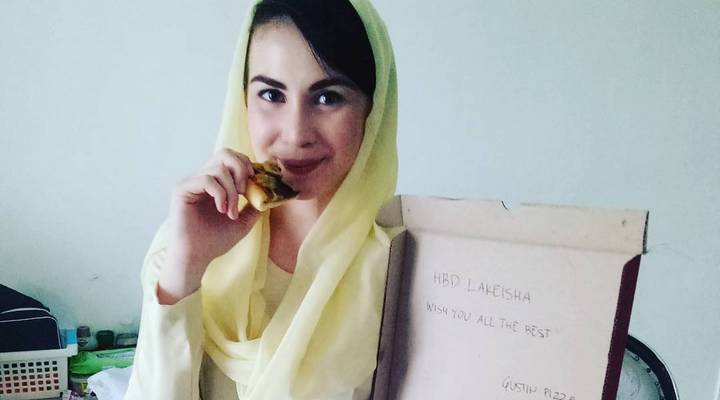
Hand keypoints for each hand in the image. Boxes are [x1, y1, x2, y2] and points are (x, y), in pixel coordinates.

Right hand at [158, 148, 261, 303]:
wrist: (196, 258)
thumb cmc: (215, 242)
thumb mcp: (243, 222)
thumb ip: (254, 207)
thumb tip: (269, 194)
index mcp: (215, 183)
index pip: (232, 158)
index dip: (246, 166)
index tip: (255, 184)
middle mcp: (201, 178)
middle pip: (224, 153)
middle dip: (241, 169)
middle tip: (245, 191)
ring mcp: (190, 182)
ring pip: (218, 169)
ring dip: (232, 191)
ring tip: (231, 211)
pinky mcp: (181, 189)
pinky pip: (207, 180)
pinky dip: (220, 194)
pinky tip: (222, 210)